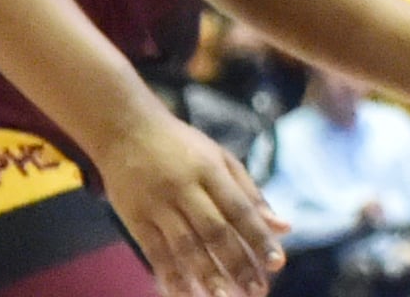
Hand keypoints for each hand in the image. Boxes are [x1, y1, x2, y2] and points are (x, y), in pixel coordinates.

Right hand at [95, 106, 288, 296]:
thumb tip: (284, 226)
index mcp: (211, 170)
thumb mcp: (221, 159)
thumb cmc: (182, 146)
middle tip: (256, 291)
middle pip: (215, 232)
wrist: (126, 130)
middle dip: (238, 264)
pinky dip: (170, 276)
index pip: (240, 210)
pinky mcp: (134, 219)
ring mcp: (158, 205)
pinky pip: (154, 252)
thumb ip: (251, 194)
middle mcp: (185, 188)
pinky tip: (184, 295)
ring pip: (185, 246)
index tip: (277, 263)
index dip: (259, 237)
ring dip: (206, 276)